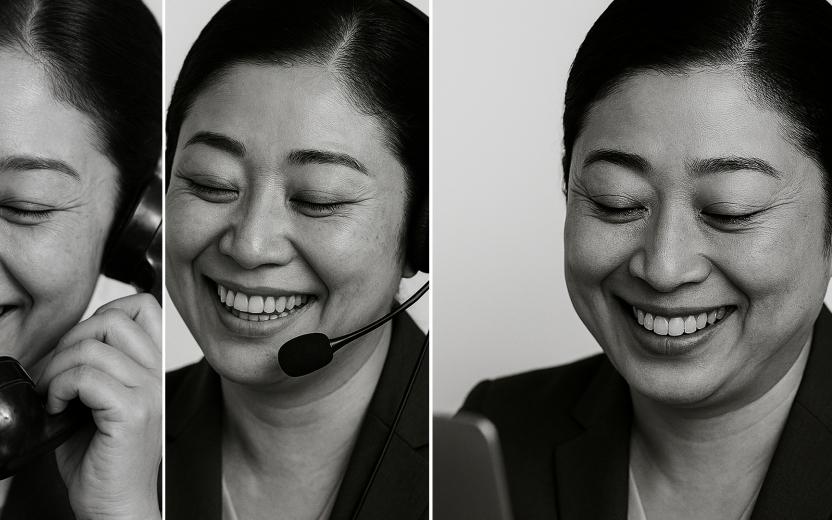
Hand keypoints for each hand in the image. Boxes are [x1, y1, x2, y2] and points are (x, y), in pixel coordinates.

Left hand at [37, 293, 161, 519]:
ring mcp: (148, 393)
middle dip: (72, 340)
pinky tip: (59, 408)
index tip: (81, 345)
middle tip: (57, 373)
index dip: (105, 313)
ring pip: (93, 348)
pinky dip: (60, 388)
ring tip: (53, 394)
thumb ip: (96, 364)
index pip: (143, 307)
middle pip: (114, 320)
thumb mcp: (101, 399)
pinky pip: (86, 377)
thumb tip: (68, 340)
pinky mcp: (132, 413)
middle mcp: (157, 376)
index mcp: (153, 368)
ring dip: (58, 369)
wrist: (116, 504)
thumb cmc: (104, 458)